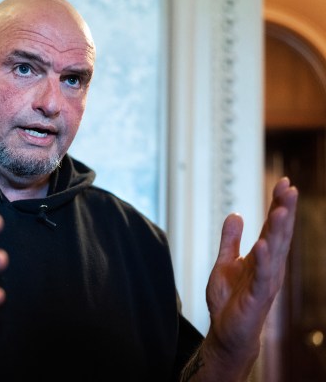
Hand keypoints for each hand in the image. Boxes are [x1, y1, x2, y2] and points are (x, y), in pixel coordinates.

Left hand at [199, 177, 297, 379]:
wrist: (227, 331)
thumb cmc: (230, 299)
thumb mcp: (225, 263)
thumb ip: (231, 240)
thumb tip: (235, 214)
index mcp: (264, 256)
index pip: (273, 226)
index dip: (278, 205)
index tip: (283, 183)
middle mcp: (270, 266)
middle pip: (279, 234)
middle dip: (284, 211)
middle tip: (288, 188)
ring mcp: (266, 281)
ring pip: (275, 252)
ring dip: (278, 231)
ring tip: (280, 209)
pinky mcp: (257, 296)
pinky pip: (262, 276)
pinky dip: (262, 260)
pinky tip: (263, 245)